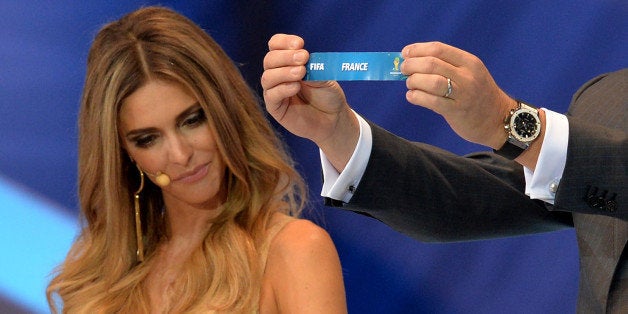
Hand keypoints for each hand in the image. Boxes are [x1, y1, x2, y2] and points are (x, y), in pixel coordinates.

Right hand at [261, 34, 358, 170]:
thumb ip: (312, 68)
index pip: (276, 45)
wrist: (333, 118)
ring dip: (284, 72)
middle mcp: (278, 74)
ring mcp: (275, 91)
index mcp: (288, 62)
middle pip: (269, 59)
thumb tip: (302, 60)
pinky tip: (296, 87)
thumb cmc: (328, 95)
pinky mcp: (275, 108)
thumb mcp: (324, 76)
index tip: (300, 43)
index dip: (284, 42)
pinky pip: (271, 95)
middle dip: (286, 56)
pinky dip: (282, 89)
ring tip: (301, 72)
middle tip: (304, 57)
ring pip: (267, 77)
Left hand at [400, 42, 516, 148]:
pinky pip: (432, 102)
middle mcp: (468, 76)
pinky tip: (412, 97)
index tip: (405, 53)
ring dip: (414, 81)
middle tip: (404, 70)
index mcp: (469, 62)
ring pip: (431, 81)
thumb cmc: (477, 94)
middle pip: (432, 64)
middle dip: (412, 65)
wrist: (498, 119)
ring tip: (410, 84)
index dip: (418, 50)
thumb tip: (412, 62)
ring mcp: (464, 94)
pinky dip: (417, 97)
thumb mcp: (469, 74)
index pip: (439, 49)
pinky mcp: (457, 111)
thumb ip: (446, 67)